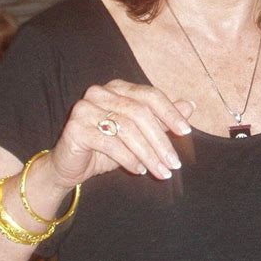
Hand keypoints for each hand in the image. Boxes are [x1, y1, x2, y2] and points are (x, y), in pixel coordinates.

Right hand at [48, 79, 194, 187]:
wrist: (69, 166)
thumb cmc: (107, 148)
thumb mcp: (139, 134)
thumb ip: (161, 119)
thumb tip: (191, 106)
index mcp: (117, 88)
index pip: (149, 95)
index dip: (170, 112)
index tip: (186, 132)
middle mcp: (100, 93)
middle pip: (140, 113)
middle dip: (161, 141)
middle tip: (174, 163)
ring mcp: (85, 108)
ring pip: (127, 130)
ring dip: (148, 154)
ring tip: (161, 172)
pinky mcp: (75, 128)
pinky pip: (110, 143)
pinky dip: (129, 158)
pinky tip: (139, 170)